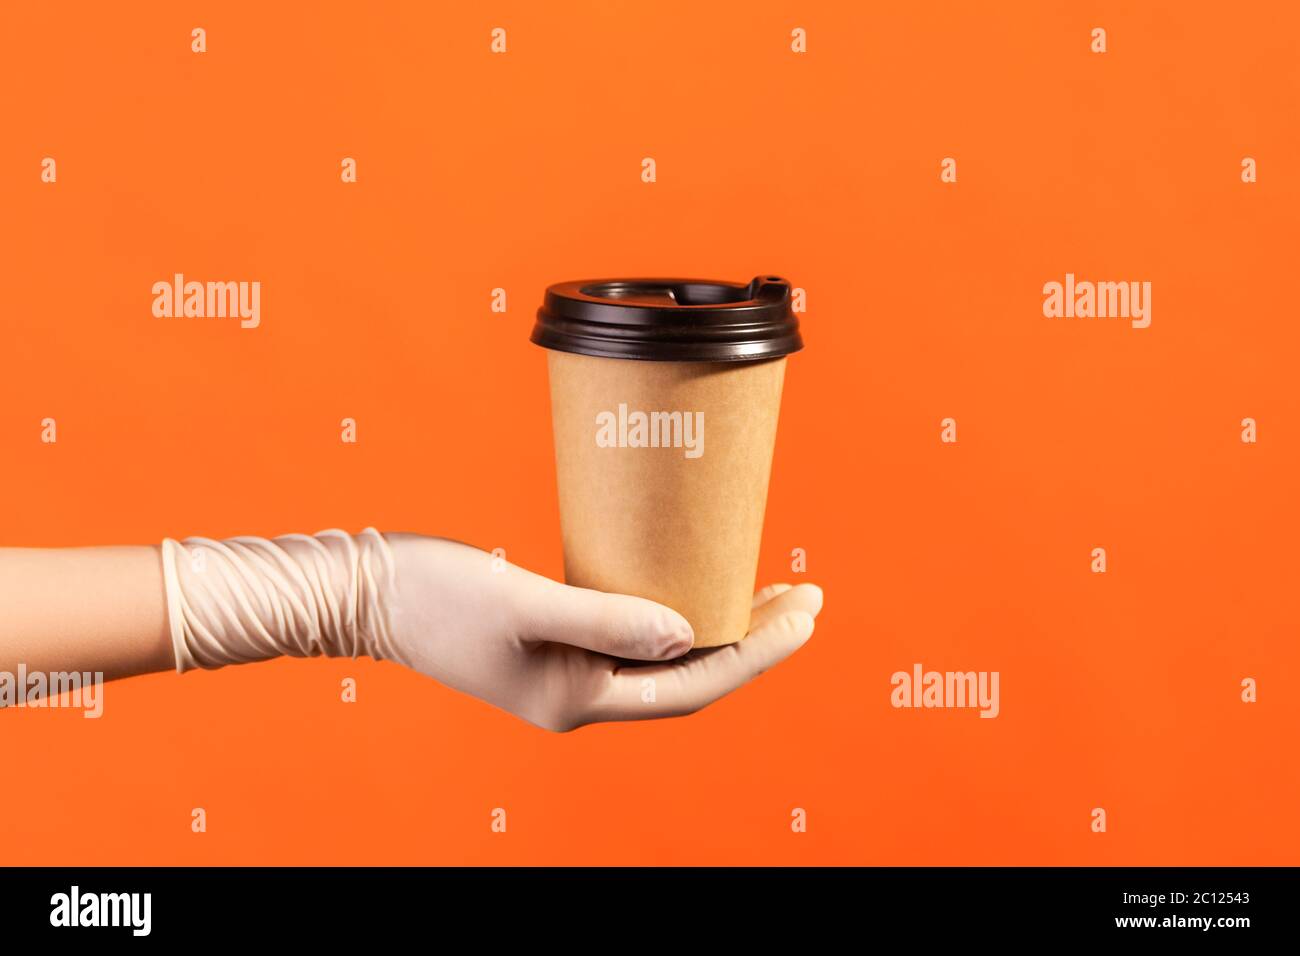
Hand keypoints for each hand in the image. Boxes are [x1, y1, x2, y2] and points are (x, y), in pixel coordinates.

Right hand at [382, 534, 822, 731]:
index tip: (808, 610)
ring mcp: (568, 670)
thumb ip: (608, 618)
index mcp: (580, 701)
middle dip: (755, 636)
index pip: (696, 684)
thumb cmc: (436, 597)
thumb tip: (689, 634)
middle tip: (809, 593)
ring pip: (667, 654)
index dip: (760, 650)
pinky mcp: (555, 640)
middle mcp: (581, 696)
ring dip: (720, 621)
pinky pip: (635, 631)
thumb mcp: (526, 604)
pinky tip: (693, 579)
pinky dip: (674, 609)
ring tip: (770, 585)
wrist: (365, 593)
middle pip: (692, 673)